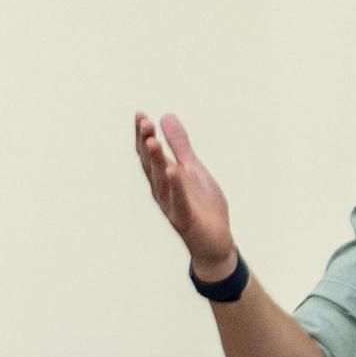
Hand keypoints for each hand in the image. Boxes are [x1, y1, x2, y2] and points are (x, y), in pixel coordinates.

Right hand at [132, 112, 240, 284]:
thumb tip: (166, 116)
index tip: (140, 115)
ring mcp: (172, 205)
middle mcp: (163, 191)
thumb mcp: (193, 169)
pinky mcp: (186, 219)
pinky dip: (176, 187)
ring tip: (153, 142)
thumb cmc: (202, 205)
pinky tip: (173, 171)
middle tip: (144, 123)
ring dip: (157, 162)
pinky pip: (179, 201)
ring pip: (161, 182)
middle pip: (151, 165)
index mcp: (164, 177)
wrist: (215, 241)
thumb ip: (180, 145)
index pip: (149, 154)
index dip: (143, 135)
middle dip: (147, 144)